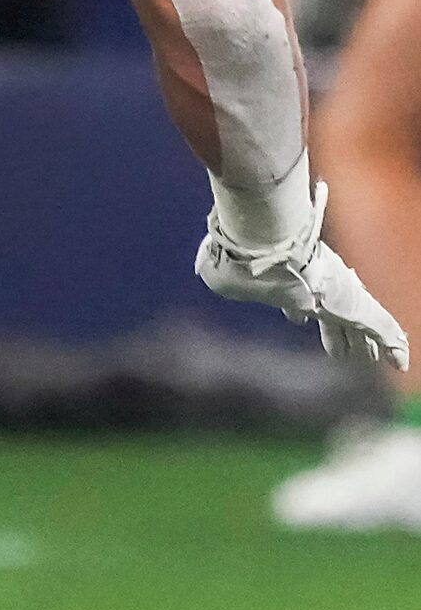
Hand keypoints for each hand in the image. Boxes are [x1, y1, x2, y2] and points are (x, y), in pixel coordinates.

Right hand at [196, 181, 409, 370]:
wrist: (261, 248)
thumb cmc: (238, 257)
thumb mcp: (219, 268)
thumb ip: (218, 270)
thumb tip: (208, 266)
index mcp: (286, 282)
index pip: (299, 300)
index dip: (300, 311)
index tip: (299, 320)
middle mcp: (313, 286)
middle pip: (332, 313)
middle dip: (337, 333)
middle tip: (342, 354)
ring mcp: (336, 295)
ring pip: (358, 323)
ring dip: (365, 342)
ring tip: (375, 359)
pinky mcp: (354, 306)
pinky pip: (378, 328)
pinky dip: (390, 343)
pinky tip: (400, 361)